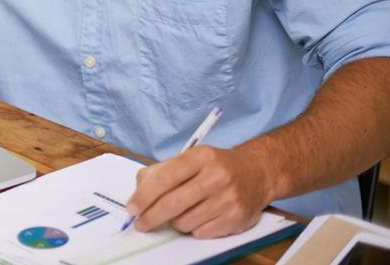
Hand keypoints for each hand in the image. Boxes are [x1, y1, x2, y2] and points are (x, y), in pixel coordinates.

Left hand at [124, 145, 273, 237]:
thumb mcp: (191, 158)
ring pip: (185, 222)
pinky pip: (201, 233)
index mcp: (201, 157)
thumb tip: (139, 192)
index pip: (165, 178)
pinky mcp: (236, 219)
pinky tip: (197, 217)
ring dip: (175, 222)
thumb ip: (162, 171)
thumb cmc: (216, 166)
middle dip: (151, 216)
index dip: (144, 196)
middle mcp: (216, 177)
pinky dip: (192, 228)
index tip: (133, 208)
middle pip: (173, 203)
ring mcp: (228, 199)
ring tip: (179, 213)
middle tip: (141, 223)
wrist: (257, 173)